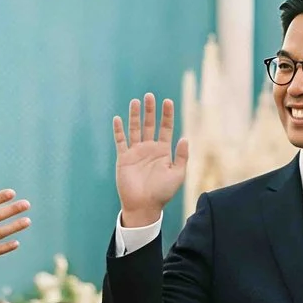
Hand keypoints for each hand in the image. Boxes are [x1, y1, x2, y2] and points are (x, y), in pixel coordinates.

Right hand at [113, 96, 190, 227]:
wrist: (144, 206)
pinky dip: (118, 130)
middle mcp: (149, 148)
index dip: (167, 115)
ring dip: (135, 116)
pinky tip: (118, 118)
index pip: (165, 128)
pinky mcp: (123, 158)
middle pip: (149, 124)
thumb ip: (182, 157)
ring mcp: (136, 152)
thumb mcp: (178, 175)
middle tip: (150, 96)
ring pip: (135, 129)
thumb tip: (184, 138)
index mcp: (163, 151)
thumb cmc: (162, 193)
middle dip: (150, 110)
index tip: (167, 101)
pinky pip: (120, 141)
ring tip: (136, 101)